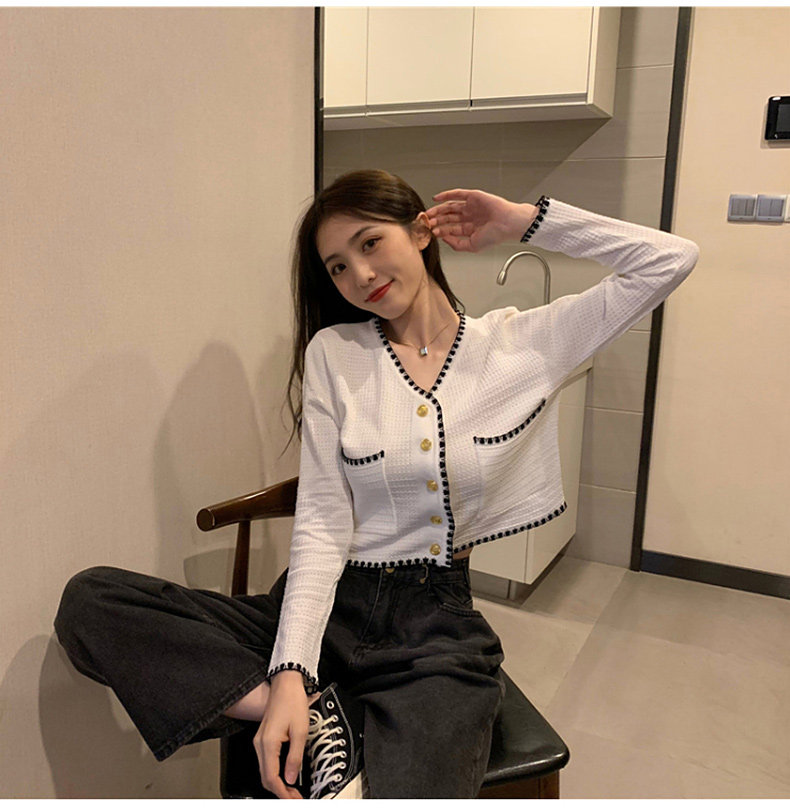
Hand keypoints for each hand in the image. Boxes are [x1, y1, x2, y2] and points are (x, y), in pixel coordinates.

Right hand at [255, 671, 309, 798]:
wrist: (286, 684)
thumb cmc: (293, 702)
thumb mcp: (300, 731)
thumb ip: (295, 757)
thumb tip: (291, 778)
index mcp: (268, 743)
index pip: (271, 777)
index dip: (283, 793)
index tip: (294, 799)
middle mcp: (260, 744)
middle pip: (265, 777)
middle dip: (280, 791)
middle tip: (295, 798)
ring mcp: (259, 741)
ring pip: (265, 770)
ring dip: (278, 783)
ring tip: (293, 790)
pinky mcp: (263, 738)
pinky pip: (266, 761)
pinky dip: (275, 772)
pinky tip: (286, 775)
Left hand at [425, 188, 538, 252]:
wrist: (508, 224)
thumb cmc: (496, 236)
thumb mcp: (472, 246)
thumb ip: (456, 244)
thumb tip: (443, 238)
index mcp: (470, 229)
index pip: (450, 228)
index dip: (439, 230)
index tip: (429, 232)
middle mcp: (470, 217)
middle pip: (448, 217)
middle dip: (436, 220)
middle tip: (425, 223)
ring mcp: (471, 206)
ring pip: (450, 207)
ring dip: (438, 210)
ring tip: (428, 214)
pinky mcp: (473, 197)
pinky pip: (457, 194)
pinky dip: (446, 195)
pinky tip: (436, 199)